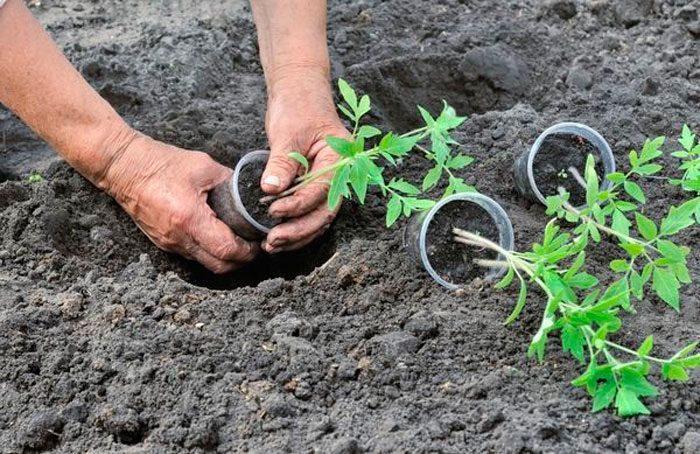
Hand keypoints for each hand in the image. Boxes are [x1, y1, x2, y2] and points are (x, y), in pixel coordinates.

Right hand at [102, 133, 258, 272]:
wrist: (122, 167)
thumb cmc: (160, 163)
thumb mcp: (203, 166)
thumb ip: (229, 181)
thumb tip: (250, 192)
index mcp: (190, 218)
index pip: (227, 250)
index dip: (248, 251)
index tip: (259, 242)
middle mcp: (178, 237)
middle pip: (219, 266)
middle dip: (241, 261)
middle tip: (254, 246)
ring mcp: (169, 243)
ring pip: (205, 263)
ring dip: (225, 258)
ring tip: (239, 241)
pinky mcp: (162, 242)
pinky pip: (192, 255)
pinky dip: (208, 252)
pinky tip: (217, 236)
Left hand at [261, 69, 349, 253]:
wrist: (299, 92)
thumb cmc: (298, 105)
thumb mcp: (288, 132)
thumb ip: (282, 163)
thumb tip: (271, 189)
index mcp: (340, 158)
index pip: (322, 190)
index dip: (298, 204)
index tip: (274, 211)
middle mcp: (339, 174)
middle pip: (324, 212)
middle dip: (299, 230)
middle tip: (272, 241)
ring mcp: (328, 182)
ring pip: (318, 218)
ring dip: (296, 235)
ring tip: (270, 245)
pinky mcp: (314, 186)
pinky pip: (308, 212)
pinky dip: (294, 225)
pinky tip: (276, 236)